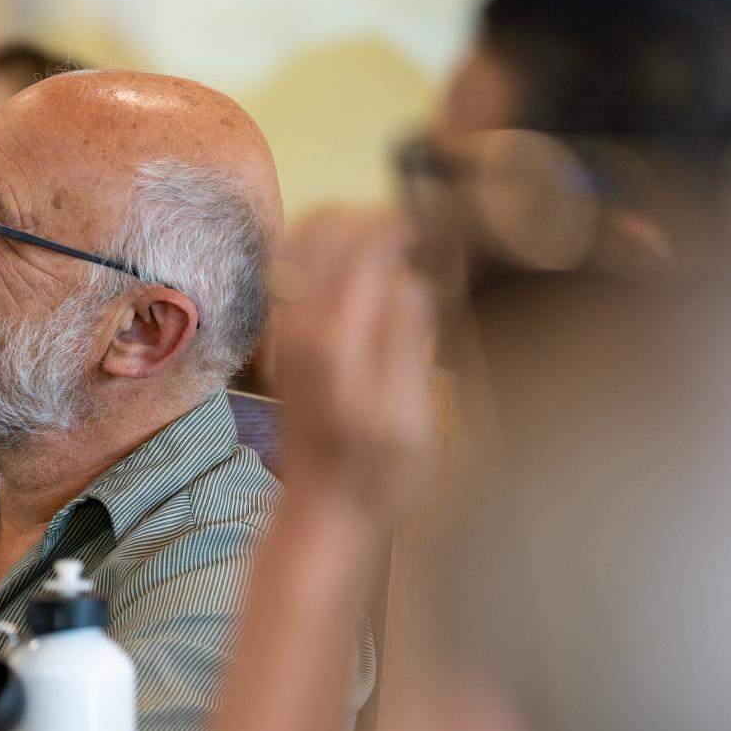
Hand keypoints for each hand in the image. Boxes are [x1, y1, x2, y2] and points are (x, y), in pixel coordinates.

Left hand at [268, 208, 438, 524]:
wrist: (323, 514)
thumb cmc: (377, 479)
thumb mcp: (409, 422)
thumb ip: (409, 347)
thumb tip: (413, 285)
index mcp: (335, 340)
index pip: (365, 244)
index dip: (409, 224)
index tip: (446, 230)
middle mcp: (300, 327)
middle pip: (326, 226)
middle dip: (378, 216)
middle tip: (425, 236)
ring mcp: (286, 332)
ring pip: (304, 240)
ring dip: (353, 228)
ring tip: (400, 249)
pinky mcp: (285, 342)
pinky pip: (298, 269)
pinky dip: (334, 252)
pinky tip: (372, 276)